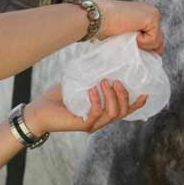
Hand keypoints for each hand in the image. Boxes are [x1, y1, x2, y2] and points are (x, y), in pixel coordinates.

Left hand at [23, 80, 146, 134]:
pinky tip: (91, 89)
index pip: (125, 111)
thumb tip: (103, 59)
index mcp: (102, 112)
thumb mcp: (78, 83)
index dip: (136, 104)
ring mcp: (92, 124)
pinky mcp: (82, 124)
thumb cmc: (57, 98)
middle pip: (123, 112)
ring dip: (112, 96)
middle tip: (115, 80)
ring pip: (114, 114)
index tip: (145, 93)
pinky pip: (97, 113)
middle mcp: (100, 120)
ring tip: (105, 81)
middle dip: (124, 95)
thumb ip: (91, 76)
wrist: (38, 110)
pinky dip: (97, 100)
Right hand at [96, 0, 163, 55]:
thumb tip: (149, 54)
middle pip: (159, 40)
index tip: (136, 51)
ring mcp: (153, 13)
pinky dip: (141, 41)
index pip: (155, 36)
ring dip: (141, 45)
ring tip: (127, 36)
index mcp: (144, 15)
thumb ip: (137, 40)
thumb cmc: (105, 28)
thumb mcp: (124, 36)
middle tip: (133, 47)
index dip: (147, 48)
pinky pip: (152, 40)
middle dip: (148, 49)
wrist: (98, 18)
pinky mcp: (153, 17)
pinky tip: (129, 31)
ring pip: (157, 41)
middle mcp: (151, 12)